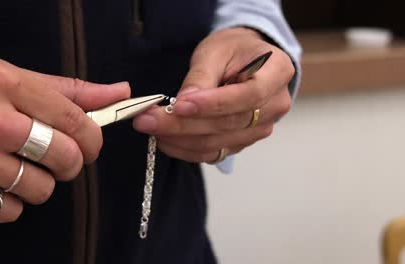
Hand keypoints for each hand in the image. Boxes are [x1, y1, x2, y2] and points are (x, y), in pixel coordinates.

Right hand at [0, 58, 129, 221]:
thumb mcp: (10, 78)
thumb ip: (68, 90)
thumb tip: (119, 93)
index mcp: (6, 84)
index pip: (75, 120)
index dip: (93, 138)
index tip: (90, 144)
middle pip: (65, 157)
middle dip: (70, 163)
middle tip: (56, 157)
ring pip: (41, 189)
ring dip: (37, 183)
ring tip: (15, 165)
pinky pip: (10, 211)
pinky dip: (9, 202)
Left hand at [133, 27, 293, 162]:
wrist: (244, 61)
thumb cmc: (233, 50)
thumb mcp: (216, 51)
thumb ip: (201, 77)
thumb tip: (182, 105)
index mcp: (277, 73)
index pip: (248, 96)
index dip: (213, 104)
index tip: (179, 104)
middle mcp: (274, 106)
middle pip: (228, 124)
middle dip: (183, 124)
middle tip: (148, 119)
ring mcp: (259, 128)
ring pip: (217, 143)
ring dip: (179, 139)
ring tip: (150, 126)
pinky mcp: (241, 142)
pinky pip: (212, 153)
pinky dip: (185, 149)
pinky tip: (164, 139)